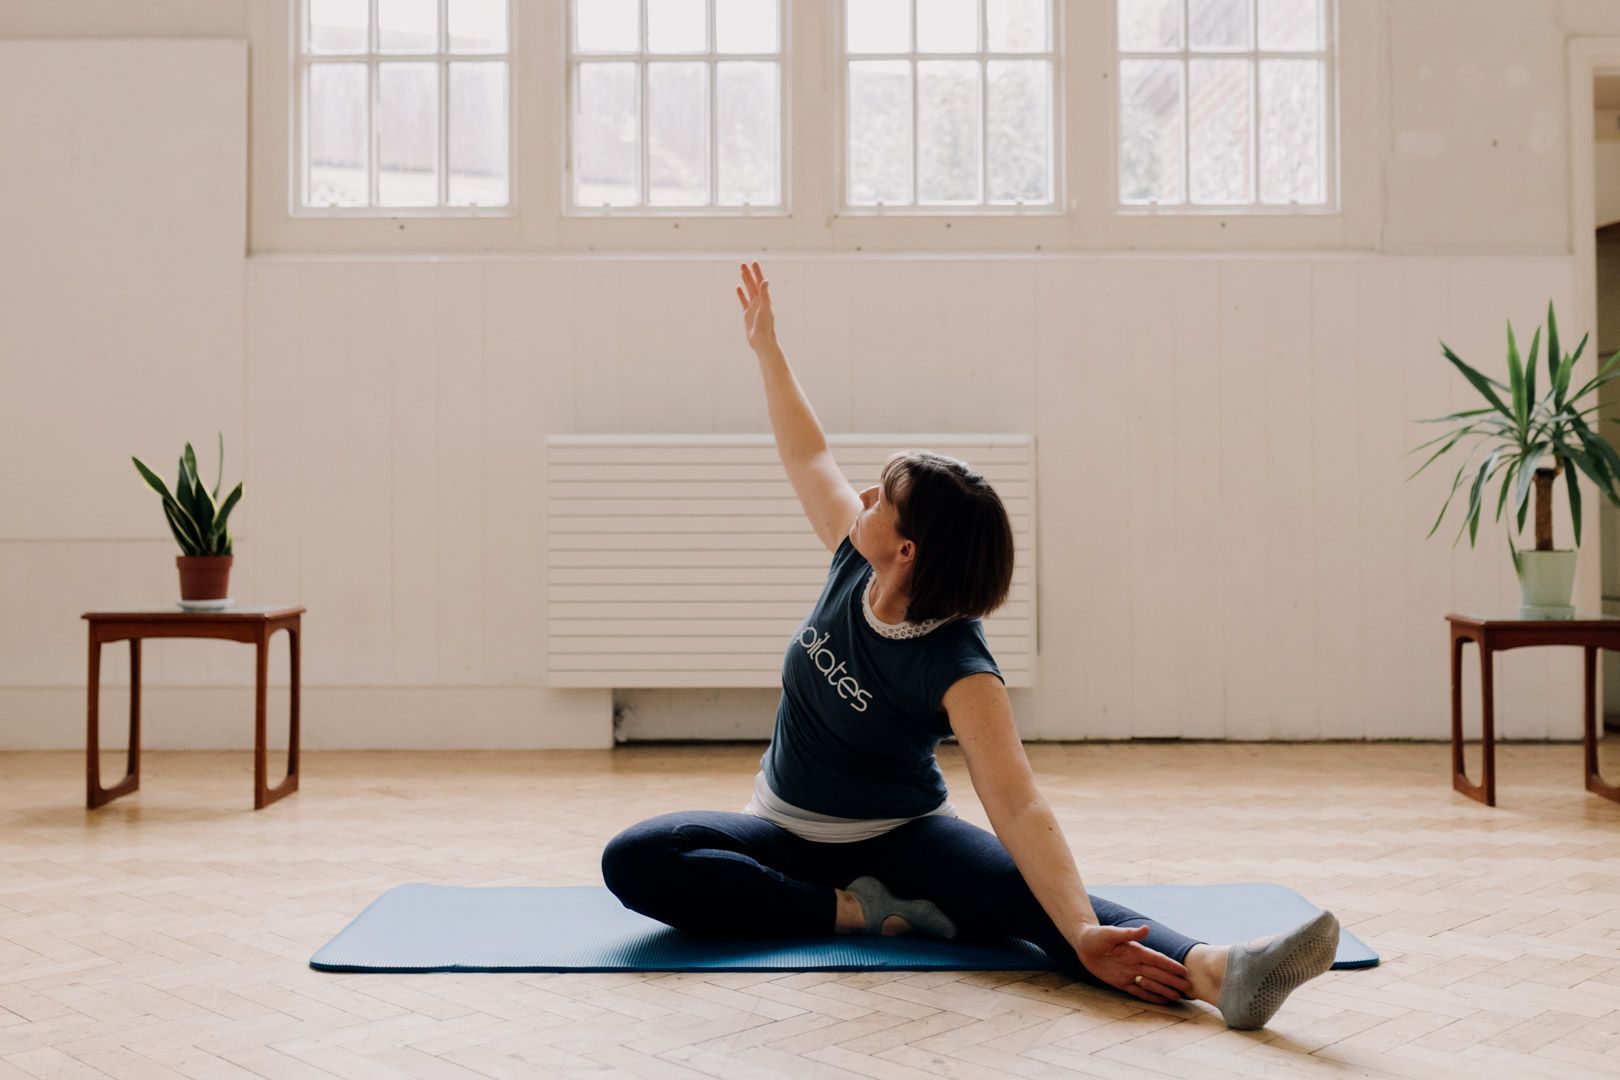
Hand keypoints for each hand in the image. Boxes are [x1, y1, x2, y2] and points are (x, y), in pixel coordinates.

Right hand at [735, 260, 777, 355]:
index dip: (757, 272)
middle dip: (748, 274)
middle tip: (742, 263)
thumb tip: (765, 280)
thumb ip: (765, 294)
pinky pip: (743, 301)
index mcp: (765, 299)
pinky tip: (738, 287)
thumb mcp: (764, 309)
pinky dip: (741, 294)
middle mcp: (760, 301)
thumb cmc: (765, 327)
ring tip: (741, 271)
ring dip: (745, 281)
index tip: (753, 262)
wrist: (762, 342)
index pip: (760, 282)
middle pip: (753, 284)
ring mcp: (753, 307)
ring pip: (748, 290)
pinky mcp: (747, 314)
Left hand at [1074, 923, 1193, 1004]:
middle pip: (1158, 973)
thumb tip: (1146, 929)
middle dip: (1172, 980)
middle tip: (1188, 988)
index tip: (1184, 971)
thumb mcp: (1111, 933)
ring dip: (1164, 990)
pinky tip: (1161, 1001)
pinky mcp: (1120, 982)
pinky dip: (1149, 996)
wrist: (1084, 943)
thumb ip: (1129, 933)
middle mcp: (1136, 963)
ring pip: (1150, 983)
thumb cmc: (1097, 935)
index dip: (1170, 966)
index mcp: (1136, 950)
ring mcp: (1129, 973)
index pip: (1157, 959)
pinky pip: (1137, 991)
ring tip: (1179, 997)